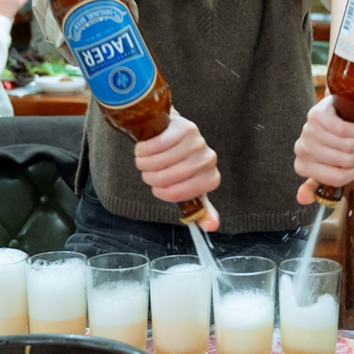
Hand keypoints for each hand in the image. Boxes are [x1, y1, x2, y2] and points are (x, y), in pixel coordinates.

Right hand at [134, 109, 220, 230]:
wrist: (176, 133)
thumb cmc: (182, 163)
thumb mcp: (191, 187)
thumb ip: (200, 209)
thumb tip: (211, 226)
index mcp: (211, 179)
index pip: (176, 195)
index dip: (160, 192)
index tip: (157, 187)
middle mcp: (208, 160)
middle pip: (165, 178)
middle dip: (150, 177)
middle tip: (147, 172)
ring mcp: (197, 142)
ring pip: (158, 161)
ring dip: (143, 163)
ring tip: (143, 161)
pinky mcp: (185, 127)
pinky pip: (156, 144)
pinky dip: (144, 149)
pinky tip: (143, 149)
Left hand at [294, 95, 353, 204]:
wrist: (328, 111)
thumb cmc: (327, 141)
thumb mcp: (321, 165)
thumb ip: (315, 184)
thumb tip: (303, 198)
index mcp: (303, 167)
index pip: (338, 179)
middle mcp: (302, 150)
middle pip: (345, 161)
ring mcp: (308, 131)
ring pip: (348, 145)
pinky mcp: (317, 115)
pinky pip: (345, 130)